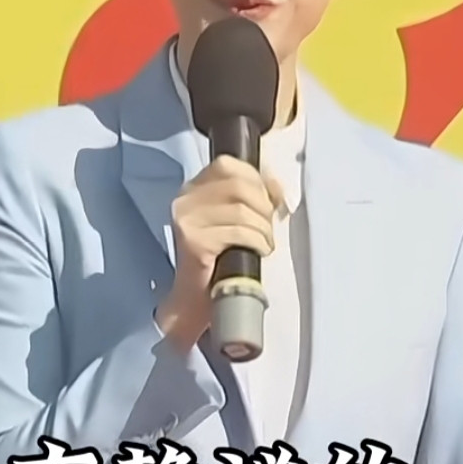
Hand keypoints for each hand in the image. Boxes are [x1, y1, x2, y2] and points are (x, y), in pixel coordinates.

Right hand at [156, 155, 282, 350]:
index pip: (228, 165)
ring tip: (264, 243)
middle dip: (263, 207)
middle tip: (267, 229)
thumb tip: (278, 187)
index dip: (257, 179)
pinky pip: (238, 232)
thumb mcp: (235, 219)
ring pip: (241, 210)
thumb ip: (252, 196)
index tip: (272, 201)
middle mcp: (185, 198)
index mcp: (193, 187)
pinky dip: (257, 242)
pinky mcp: (193, 240)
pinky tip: (257, 251)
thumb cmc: (221, 257)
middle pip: (238, 186)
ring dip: (263, 229)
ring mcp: (186, 219)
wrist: (195, 298)